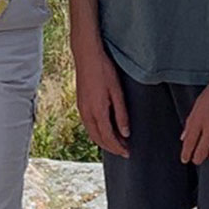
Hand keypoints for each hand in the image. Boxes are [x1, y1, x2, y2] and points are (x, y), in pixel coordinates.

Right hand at [73, 44, 131, 158]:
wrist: (87, 56)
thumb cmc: (104, 71)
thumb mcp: (117, 92)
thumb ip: (121, 114)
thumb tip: (125, 133)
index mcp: (97, 111)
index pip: (108, 138)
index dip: (118, 147)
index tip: (127, 153)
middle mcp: (87, 113)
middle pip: (98, 139)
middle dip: (111, 148)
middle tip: (124, 151)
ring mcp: (82, 109)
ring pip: (92, 133)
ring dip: (104, 141)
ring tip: (116, 143)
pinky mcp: (80, 104)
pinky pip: (88, 125)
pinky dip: (97, 133)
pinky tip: (104, 130)